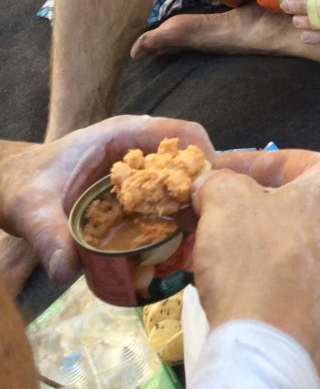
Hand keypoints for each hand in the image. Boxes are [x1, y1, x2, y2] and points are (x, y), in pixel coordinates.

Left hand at [0, 116, 212, 282]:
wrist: (12, 186)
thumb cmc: (23, 183)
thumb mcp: (31, 206)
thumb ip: (47, 233)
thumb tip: (65, 270)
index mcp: (123, 135)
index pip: (181, 133)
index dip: (205, 158)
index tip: (214, 195)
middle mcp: (138, 150)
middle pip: (189, 161)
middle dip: (208, 190)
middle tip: (216, 228)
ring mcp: (138, 174)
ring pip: (181, 185)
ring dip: (196, 210)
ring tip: (204, 244)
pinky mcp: (134, 197)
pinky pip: (166, 204)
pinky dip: (178, 224)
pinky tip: (183, 252)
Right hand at [192, 149, 319, 387]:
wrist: (273, 357)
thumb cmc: (257, 263)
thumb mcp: (226, 202)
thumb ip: (221, 181)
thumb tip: (214, 183)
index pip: (289, 161)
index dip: (243, 165)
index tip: (214, 175)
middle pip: (302, 206)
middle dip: (259, 209)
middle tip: (220, 216)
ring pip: (309, 248)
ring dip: (272, 247)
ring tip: (230, 258)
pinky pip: (314, 289)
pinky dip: (286, 285)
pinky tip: (254, 293)